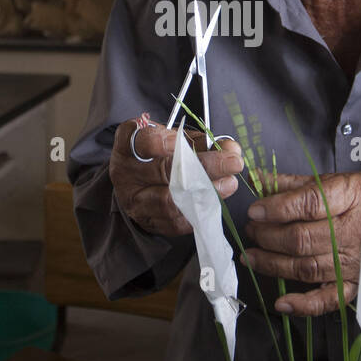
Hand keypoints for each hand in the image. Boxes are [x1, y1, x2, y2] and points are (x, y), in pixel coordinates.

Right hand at [110, 120, 242, 236]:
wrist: (137, 184)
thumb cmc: (158, 155)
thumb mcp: (173, 138)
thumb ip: (199, 140)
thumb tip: (231, 148)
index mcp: (128, 147)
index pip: (141, 143)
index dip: (161, 142)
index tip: (184, 141)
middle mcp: (127, 175)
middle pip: (165, 172)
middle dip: (205, 166)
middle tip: (233, 161)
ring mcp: (136, 202)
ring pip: (171, 201)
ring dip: (207, 192)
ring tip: (229, 183)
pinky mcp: (149, 222)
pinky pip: (176, 222)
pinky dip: (200, 211)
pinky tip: (217, 199)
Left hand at [242, 171, 360, 316]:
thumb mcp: (333, 180)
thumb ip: (292, 183)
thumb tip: (256, 178)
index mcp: (349, 197)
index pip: (309, 203)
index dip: (277, 208)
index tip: (255, 210)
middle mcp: (352, 232)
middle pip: (302, 238)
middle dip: (268, 236)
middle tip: (251, 230)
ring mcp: (354, 262)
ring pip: (306, 267)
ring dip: (273, 264)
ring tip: (251, 256)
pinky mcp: (356, 284)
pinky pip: (329, 299)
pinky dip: (304, 305)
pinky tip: (281, 302)